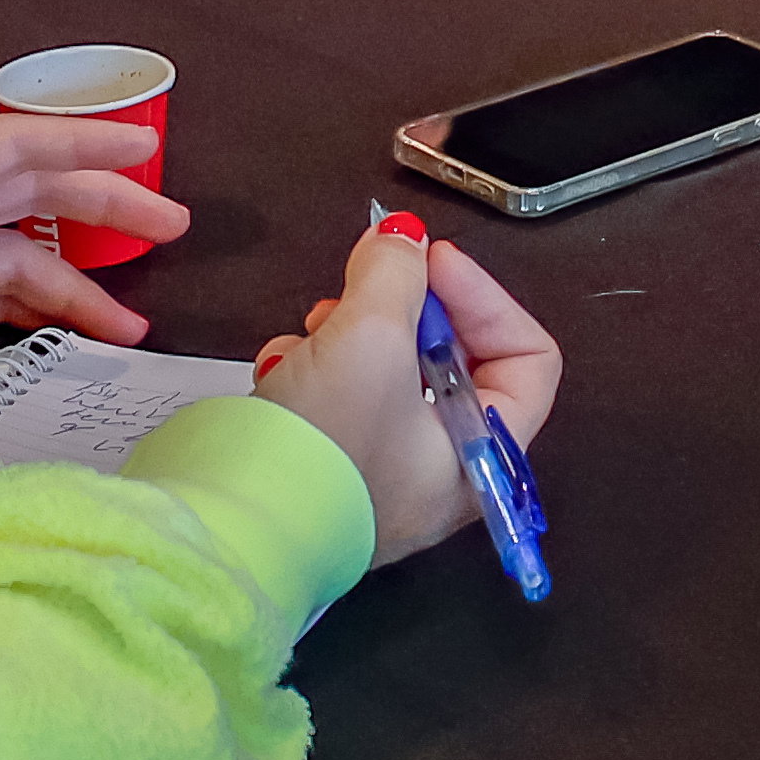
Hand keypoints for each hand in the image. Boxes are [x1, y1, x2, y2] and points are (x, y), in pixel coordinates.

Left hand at [0, 113, 187, 361]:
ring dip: (78, 281)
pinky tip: (69, 340)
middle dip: (105, 203)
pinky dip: (36, 314)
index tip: (143, 145)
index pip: (12, 150)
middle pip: (36, 194)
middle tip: (174, 226)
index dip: (79, 143)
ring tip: (134, 326)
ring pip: (23, 255)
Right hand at [250, 218, 562, 565]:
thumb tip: (402, 236)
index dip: (484, 298)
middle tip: (367, 283)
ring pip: (390, 376)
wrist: (232, 522)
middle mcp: (440, 476)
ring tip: (315, 325)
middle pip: (452, 362)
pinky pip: (340, 402)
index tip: (431, 262)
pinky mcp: (327, 473)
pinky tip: (285, 366)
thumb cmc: (325, 442)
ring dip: (352, 334)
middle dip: (407, 311)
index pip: (528, 360)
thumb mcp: (369, 336)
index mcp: (481, 458)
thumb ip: (395, 274)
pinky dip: (315, 371)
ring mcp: (381, 478)